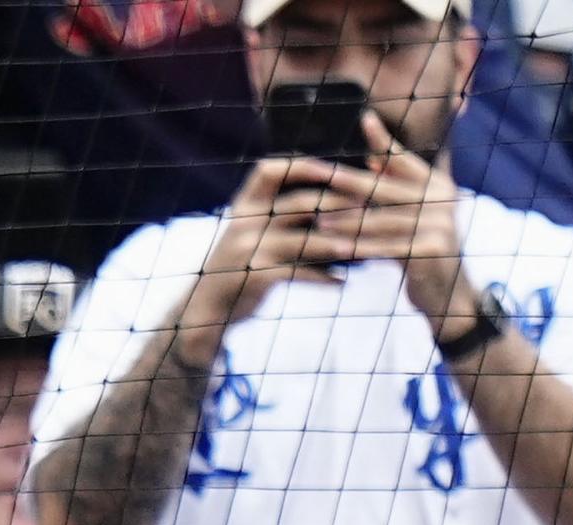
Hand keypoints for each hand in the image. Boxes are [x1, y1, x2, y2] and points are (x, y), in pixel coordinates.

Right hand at [178, 155, 360, 362]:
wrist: (204, 311)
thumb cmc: (236, 269)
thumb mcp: (248, 235)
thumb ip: (277, 217)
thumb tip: (327, 200)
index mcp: (243, 206)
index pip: (270, 170)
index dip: (303, 166)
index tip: (334, 168)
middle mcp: (244, 222)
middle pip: (298, 203)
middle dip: (336, 203)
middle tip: (368, 206)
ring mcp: (248, 249)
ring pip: (303, 240)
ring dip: (337, 243)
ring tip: (362, 247)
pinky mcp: (255, 276)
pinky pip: (298, 273)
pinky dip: (322, 278)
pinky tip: (342, 283)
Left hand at [310, 123, 477, 330]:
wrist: (448, 296)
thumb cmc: (422, 254)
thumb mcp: (412, 217)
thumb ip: (396, 189)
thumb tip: (373, 160)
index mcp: (438, 184)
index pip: (405, 159)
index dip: (384, 141)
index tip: (364, 119)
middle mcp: (443, 198)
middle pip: (387, 189)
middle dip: (351, 183)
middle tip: (321, 175)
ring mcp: (440, 222)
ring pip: (382, 220)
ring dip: (347, 220)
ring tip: (317, 219)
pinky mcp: (432, 248)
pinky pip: (386, 247)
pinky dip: (359, 248)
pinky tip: (335, 248)